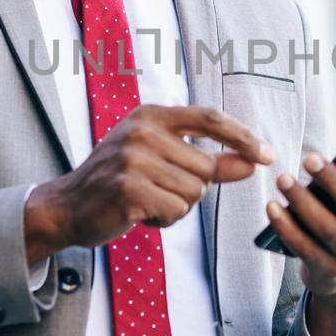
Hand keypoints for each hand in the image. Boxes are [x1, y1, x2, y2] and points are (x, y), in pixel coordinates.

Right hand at [24, 104, 272, 262]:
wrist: (68, 205)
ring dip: (177, 206)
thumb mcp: (163, 160)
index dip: (243, 137)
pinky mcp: (128, 189)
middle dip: (194, 188)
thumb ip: (209, 160)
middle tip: (159, 190)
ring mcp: (132, 159)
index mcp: (152, 115)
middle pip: (205, 167)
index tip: (267, 155)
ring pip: (194, 193)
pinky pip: (175, 210)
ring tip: (147, 201)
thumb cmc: (120, 180)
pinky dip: (164, 220)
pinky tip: (140, 214)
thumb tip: (253, 162)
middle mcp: (142, 131)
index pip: (210, 118)